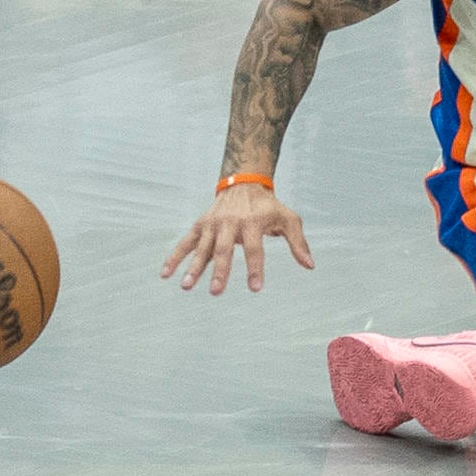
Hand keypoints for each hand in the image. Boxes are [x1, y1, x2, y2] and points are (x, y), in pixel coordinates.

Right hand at [162, 184, 313, 293]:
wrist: (244, 183)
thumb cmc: (269, 206)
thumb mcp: (288, 219)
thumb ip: (298, 242)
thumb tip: (310, 266)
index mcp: (253, 221)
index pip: (255, 248)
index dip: (255, 268)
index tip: (256, 288)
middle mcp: (231, 222)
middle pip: (224, 249)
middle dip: (220, 271)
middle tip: (216, 291)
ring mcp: (213, 224)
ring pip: (202, 248)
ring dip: (194, 267)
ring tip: (186, 286)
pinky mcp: (201, 225)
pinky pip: (186, 242)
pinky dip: (175, 257)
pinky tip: (166, 274)